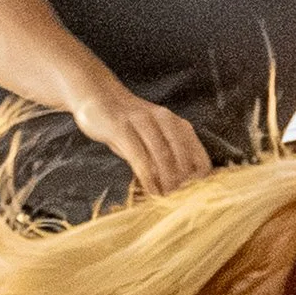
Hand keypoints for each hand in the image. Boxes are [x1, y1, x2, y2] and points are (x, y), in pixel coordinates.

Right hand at [64, 79, 211, 199]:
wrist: (97, 96)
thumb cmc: (126, 124)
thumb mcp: (149, 138)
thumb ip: (163, 157)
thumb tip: (176, 186)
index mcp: (175, 122)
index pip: (196, 152)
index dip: (197, 175)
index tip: (191, 192)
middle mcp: (163, 118)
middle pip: (182, 155)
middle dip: (182, 180)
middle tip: (176, 197)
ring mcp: (142, 121)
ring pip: (162, 155)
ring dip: (166, 180)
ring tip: (164, 196)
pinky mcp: (121, 127)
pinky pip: (138, 155)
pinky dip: (147, 176)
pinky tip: (149, 189)